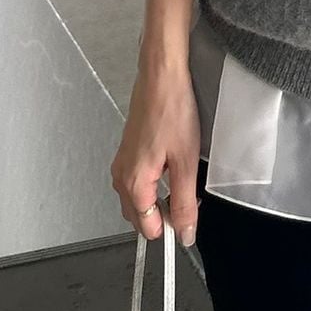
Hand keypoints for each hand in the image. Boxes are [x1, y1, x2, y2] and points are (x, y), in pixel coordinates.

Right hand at [110, 58, 201, 247]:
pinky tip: (172, 168)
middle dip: (163, 215)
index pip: (147, 228)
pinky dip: (154, 184)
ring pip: (138, 199)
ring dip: (159, 200)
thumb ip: (185, 203)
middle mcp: (121, 176)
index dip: (170, 228)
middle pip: (139, 216)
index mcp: (134, 183)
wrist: (162, 77)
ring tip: (183, 181)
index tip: (188, 222)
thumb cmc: (173, 111)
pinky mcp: (128, 152)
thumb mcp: (186, 162)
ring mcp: (122, 163)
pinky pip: (137, 181)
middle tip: (189, 199)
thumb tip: (184, 234)